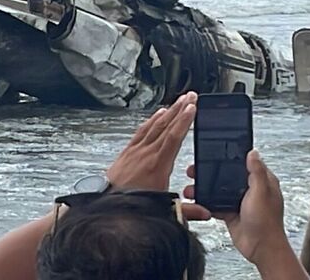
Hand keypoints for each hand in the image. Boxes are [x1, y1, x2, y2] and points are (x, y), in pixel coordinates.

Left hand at [107, 92, 209, 219]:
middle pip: (166, 125)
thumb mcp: (162, 209)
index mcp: (157, 166)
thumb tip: (205, 213)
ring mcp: (136, 151)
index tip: (193, 107)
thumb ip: (186, 211)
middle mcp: (146, 154)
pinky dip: (151, 120)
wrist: (104, 207)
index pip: (173, 137)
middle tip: (191, 96)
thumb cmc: (131, 207)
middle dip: (180, 109)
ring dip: (168, 111)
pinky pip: (142, 131)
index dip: (184, 121)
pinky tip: (157, 114)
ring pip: (154, 125)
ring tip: (178, 101)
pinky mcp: (127, 152)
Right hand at [183, 150, 289, 264]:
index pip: (245, 163)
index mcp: (262, 181)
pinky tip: (196, 201)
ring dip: (204, 188)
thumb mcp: (261, 193)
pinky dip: (205, 203)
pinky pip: (215, 204)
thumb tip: (253, 153)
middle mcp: (251, 190)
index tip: (216, 152)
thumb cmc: (267, 223)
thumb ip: (256, 172)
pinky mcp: (231, 213)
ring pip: (219, 190)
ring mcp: (240, 201)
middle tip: (196, 170)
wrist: (261, 249)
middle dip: (211, 172)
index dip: (231, 157)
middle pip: (228, 175)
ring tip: (191, 187)